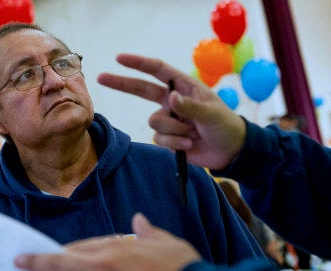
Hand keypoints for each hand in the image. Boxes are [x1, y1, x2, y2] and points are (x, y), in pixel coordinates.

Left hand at [15, 213, 200, 270]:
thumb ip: (147, 232)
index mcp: (112, 253)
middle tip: (18, 264)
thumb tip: (139, 220)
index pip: (78, 249)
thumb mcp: (165, 242)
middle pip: (59, 269)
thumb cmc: (181, 269)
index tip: (52, 253)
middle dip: (36, 266)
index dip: (63, 251)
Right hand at [97, 53, 245, 169]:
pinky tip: (189, 145)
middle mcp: (172, 101)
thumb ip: (191, 106)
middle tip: (101, 77)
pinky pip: (159, 139)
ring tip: (192, 135)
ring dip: (173, 131)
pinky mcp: (167, 139)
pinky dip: (174, 144)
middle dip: (122, 84)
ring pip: (154, 122)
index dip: (139, 63)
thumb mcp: (212, 114)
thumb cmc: (225, 125)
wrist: (229, 151)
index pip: (158, 71)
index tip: (120, 58)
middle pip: (141, 90)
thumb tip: (171, 98)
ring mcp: (169, 120)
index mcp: (184, 87)